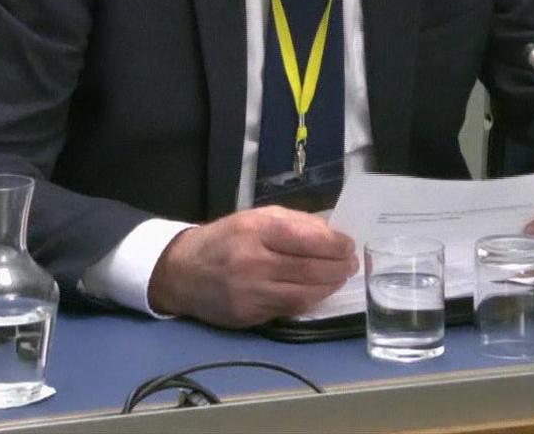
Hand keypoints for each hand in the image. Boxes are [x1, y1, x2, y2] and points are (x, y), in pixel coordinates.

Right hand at [146, 205, 357, 327]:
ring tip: (339, 278)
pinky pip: (290, 309)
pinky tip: (317, 291)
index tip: (349, 245)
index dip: (335, 245)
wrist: (182, 272)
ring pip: (305, 294)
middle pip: (310, 269)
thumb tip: (331, 235)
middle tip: (351, 264)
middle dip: (338, 268)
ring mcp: (251, 292)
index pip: (306, 239)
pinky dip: (309, 300)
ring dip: (329, 287)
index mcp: (255, 231)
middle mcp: (253, 262)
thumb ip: (294, 223)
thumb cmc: (225, 239)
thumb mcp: (255, 218)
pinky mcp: (249, 315)